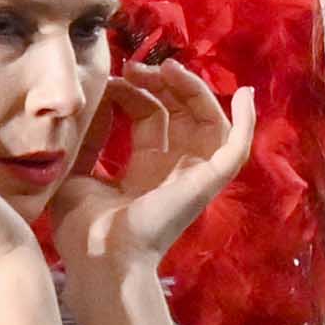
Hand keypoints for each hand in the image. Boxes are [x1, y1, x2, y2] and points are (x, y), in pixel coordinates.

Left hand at [45, 68, 259, 291]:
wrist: (98, 257)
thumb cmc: (83, 228)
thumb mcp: (77, 170)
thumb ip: (90, 137)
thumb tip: (98, 97)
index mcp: (145, 170)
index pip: (152, 118)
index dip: (135, 92)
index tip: (111, 79)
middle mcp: (173, 171)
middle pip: (182, 114)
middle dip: (162, 84)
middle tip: (135, 67)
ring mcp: (193, 177)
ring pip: (208, 122)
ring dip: (193, 91)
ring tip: (169, 68)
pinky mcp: (208, 183)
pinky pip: (236, 149)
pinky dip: (247, 122)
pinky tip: (245, 93)